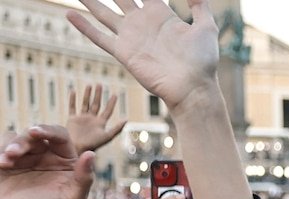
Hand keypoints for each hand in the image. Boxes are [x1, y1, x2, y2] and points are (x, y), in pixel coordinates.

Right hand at [0, 126, 94, 198]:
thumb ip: (85, 179)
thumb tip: (91, 153)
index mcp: (66, 161)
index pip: (60, 136)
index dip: (49, 130)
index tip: (34, 132)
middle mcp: (47, 155)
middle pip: (36, 133)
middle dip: (23, 141)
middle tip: (12, 153)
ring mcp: (27, 155)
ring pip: (18, 137)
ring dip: (10, 147)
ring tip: (5, 163)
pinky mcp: (8, 157)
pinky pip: (4, 143)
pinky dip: (1, 151)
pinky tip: (1, 165)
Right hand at [65, 83, 126, 152]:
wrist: (77, 149)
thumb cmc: (93, 145)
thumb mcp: (107, 136)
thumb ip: (117, 128)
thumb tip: (127, 119)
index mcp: (101, 123)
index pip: (107, 110)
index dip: (111, 103)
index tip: (115, 94)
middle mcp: (92, 119)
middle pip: (96, 104)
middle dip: (98, 94)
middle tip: (100, 84)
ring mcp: (82, 118)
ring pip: (85, 103)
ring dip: (87, 94)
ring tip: (90, 85)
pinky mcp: (72, 119)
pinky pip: (72, 107)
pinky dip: (72, 99)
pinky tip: (73, 91)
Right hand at [68, 0, 219, 115]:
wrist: (193, 87)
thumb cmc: (203, 60)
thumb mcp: (207, 28)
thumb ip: (200, 6)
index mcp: (161, 14)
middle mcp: (142, 22)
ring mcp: (131, 37)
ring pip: (103, 12)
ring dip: (90, 1)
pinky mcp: (123, 52)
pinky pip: (98, 36)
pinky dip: (83, 26)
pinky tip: (69, 13)